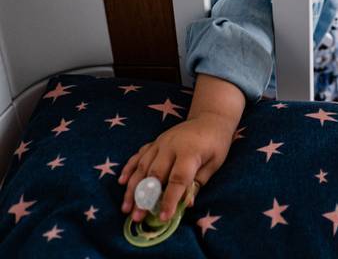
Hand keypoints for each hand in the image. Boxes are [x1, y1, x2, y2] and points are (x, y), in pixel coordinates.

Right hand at [118, 112, 235, 221]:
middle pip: (154, 175)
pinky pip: (138, 155)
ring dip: (132, 189)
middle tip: (137, 217)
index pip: (178, 179)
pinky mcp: (154, 141)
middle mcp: (171, 146)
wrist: (210, 118)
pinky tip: (122, 182)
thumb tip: (186, 205)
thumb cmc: (215, 144)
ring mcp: (160, 142)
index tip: (164, 217)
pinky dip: (129, 169)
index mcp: (189, 152)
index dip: (170, 199)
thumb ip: (198, 183)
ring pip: (142, 167)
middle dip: (145, 198)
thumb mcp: (214, 164)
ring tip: (126, 208)